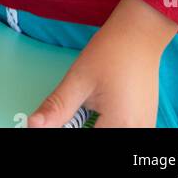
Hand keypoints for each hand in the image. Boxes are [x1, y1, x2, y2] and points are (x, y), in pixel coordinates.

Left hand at [26, 0, 177, 128]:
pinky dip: (104, 126)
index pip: (86, 143)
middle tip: (69, 115)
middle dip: (78, 129)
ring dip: (92, 127)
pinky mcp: (144, 124)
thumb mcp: (78, 79)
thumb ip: (57, 108)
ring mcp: (144, 129)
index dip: (65, 132)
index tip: (55, 122)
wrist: (139, 34)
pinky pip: (120, 131)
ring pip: (109, 136)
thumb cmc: (111, 52)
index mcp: (119, 126)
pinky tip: (97, 116)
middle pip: (99, 141)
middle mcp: (136, 132)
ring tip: (86, 111)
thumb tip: (33, 125)